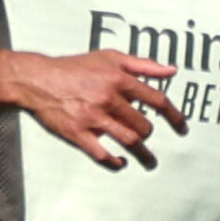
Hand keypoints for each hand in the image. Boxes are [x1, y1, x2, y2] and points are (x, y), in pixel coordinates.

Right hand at [14, 50, 186, 168]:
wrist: (37, 79)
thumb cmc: (74, 68)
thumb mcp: (110, 58)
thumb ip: (143, 65)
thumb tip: (171, 70)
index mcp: (119, 79)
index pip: (157, 100)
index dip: (174, 116)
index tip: (182, 128)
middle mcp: (108, 99)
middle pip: (144, 125)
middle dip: (149, 133)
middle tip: (147, 138)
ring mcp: (93, 118)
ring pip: (129, 141)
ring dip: (143, 154)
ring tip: (149, 162)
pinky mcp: (78, 133)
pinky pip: (103, 155)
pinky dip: (115, 163)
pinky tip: (121, 163)